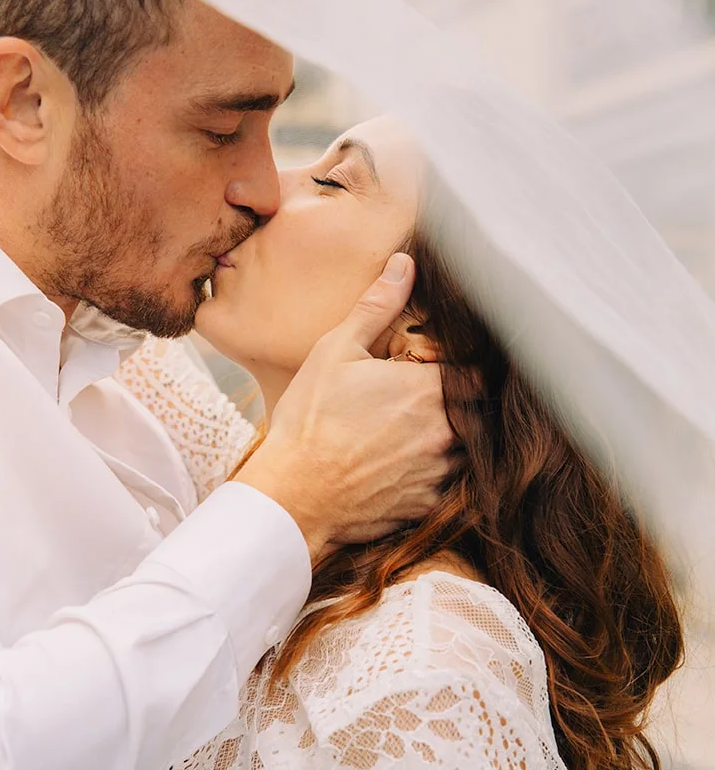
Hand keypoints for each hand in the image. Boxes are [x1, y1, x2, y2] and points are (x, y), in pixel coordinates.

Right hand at [235, 253, 453, 560]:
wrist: (293, 495)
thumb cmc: (309, 421)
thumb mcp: (336, 352)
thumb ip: (376, 308)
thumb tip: (404, 265)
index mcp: (430, 389)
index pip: (477, 372)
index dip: (465, 368)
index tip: (446, 367)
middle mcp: (446, 431)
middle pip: (475, 411)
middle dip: (457, 404)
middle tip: (423, 401)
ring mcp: (438, 471)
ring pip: (464, 449)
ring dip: (447, 440)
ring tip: (408, 434)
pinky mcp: (426, 504)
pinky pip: (443, 484)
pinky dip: (428, 474)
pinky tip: (396, 466)